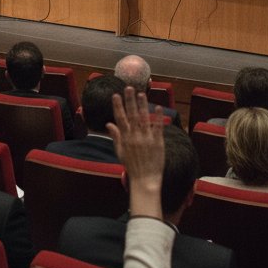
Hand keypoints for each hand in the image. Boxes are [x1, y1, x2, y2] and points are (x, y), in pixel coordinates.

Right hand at [107, 86, 163, 213]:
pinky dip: (158, 118)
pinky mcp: (158, 142)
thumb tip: (108, 124)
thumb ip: (115, 136)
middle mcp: (135, 136)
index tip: (115, 95)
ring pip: (144, 118)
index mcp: (125, 138)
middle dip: (130, 100)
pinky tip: (158, 107)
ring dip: (142, 105)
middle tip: (129, 88)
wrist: (144, 179)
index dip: (118, 106)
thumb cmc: (132, 166)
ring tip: (141, 94)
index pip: (120, 118)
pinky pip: (158, 128)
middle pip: (131, 115)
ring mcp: (146, 139)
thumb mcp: (120, 151)